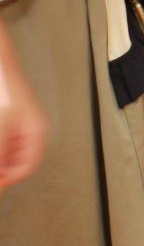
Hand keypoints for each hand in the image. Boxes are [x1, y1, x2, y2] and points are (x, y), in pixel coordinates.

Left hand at [0, 32, 47, 191]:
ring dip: (1, 157)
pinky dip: (1, 146)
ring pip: (9, 151)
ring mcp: (21, 125)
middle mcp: (33, 131)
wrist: (1, 67)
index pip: (27, 168)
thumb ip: (1, 155)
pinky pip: (6, 141)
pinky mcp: (10, 119)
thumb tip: (3, 177)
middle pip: (18, 161)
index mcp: (38, 134)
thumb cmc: (6, 90)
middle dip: (3, 167)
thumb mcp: (3, 129)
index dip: (8, 179)